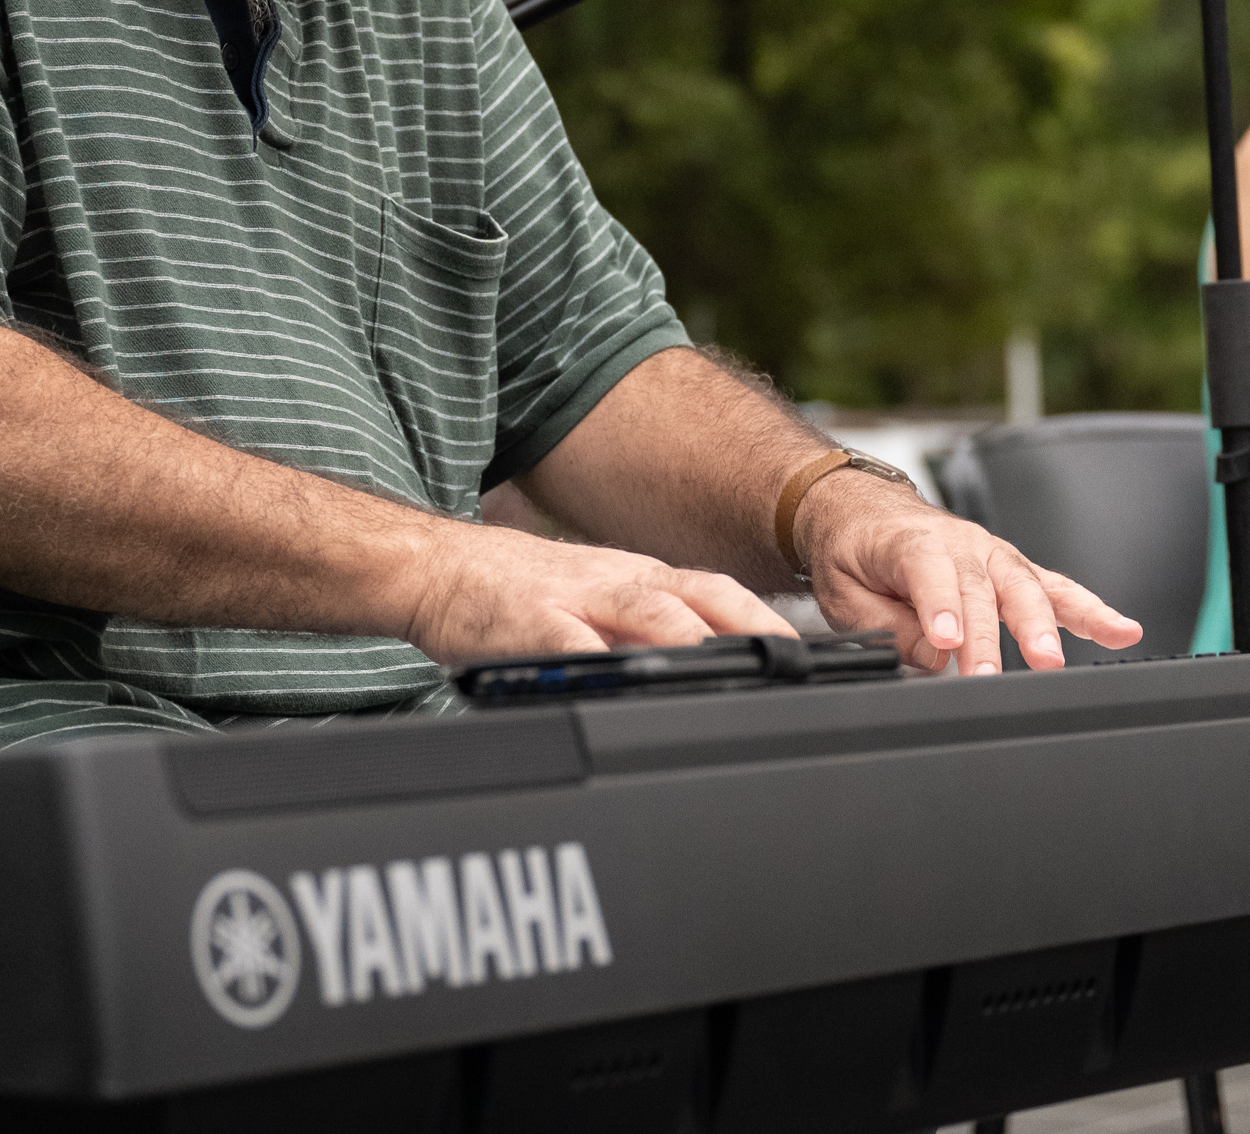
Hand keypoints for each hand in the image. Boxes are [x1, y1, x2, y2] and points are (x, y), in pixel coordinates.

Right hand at [399, 520, 793, 664]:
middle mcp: (617, 581)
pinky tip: (619, 680)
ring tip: (725, 666)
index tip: (811, 651)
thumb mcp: (596, 600)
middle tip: (792, 662)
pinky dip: (599, 660)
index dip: (765, 618)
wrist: (437, 569)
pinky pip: (567, 642)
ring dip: (689, 637)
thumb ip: (648, 628)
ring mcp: (574, 599)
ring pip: (644, 610)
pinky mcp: (528, 624)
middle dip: (750, 625)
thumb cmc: (518, 594)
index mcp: (638, 578)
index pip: (716, 592)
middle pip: (698, 594)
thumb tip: (713, 666)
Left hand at [793, 471, 1143, 674]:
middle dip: (991, 635)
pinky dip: (1089, 610)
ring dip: (1045, 625)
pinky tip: (1121, 630)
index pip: (930, 573)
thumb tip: (934, 654)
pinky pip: (1055, 588)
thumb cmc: (854, 550)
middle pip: (982, 587)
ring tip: (1053, 661)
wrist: (863, 510)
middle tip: (992, 675)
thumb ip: (886, 625)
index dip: (940, 607)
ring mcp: (992, 553)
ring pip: (1026, 585)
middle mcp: (960, 542)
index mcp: (910, 541)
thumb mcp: (844, 591)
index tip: (947, 643)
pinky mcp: (1012, 568)